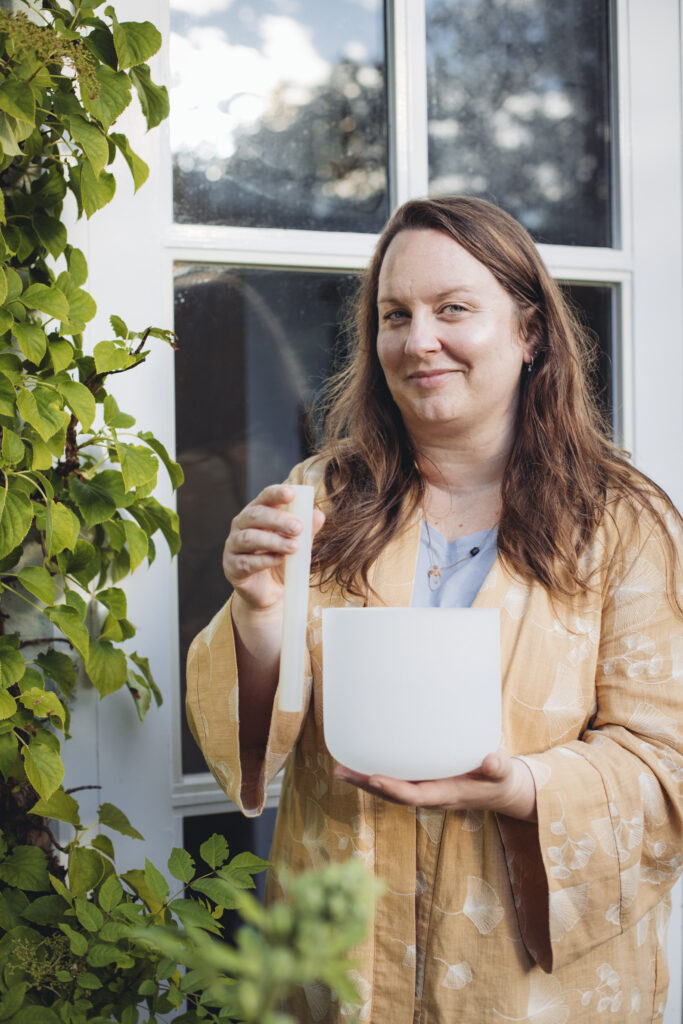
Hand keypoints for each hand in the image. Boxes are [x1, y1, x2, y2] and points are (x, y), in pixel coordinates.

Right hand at [223, 483, 325, 611]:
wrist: (269, 592)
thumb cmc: (280, 560)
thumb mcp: (297, 544)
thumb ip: (307, 531)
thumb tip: (319, 515)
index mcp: (257, 514)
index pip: (264, 497)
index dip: (276, 493)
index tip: (292, 493)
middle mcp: (241, 526)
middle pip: (255, 515)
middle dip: (278, 520)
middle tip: (298, 527)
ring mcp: (233, 546)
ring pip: (249, 538)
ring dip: (273, 541)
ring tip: (294, 547)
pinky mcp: (232, 567)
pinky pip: (246, 561)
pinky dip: (264, 560)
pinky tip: (279, 560)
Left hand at [334, 750, 536, 821]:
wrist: (501, 791)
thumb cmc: (500, 779)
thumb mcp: (503, 772)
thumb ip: (498, 766)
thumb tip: (493, 760)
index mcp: (447, 793)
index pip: (415, 796)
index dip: (395, 789)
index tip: (375, 778)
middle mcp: (431, 795)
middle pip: (393, 796)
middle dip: (367, 785)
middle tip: (340, 771)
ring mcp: (426, 790)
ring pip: (391, 790)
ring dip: (365, 781)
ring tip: (339, 768)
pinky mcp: (424, 782)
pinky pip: (397, 782)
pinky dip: (377, 775)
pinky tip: (361, 763)